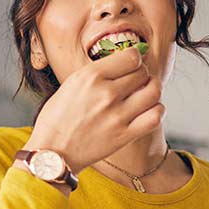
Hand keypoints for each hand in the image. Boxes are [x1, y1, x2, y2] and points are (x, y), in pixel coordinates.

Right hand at [24, 47, 163, 172]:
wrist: (52, 152)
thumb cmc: (58, 118)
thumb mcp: (71, 84)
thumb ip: (98, 72)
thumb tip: (125, 63)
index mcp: (90, 76)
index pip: (132, 56)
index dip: (135, 59)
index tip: (132, 65)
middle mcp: (106, 93)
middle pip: (143, 73)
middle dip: (142, 75)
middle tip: (137, 82)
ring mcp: (117, 115)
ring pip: (154, 92)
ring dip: (153, 90)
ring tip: (145, 94)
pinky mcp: (124, 136)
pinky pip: (155, 117)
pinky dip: (156, 111)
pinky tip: (148, 111)